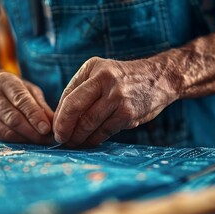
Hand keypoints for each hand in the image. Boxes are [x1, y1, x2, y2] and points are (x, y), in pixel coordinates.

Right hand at [0, 72, 53, 143]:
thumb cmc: (17, 90)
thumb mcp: (31, 91)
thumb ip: (41, 106)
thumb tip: (53, 123)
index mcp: (4, 81)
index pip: (20, 100)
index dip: (34, 116)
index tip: (47, 128)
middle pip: (12, 117)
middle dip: (31, 130)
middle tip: (46, 138)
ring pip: (6, 130)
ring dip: (26, 138)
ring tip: (41, 141)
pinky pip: (2, 137)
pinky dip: (17, 141)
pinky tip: (29, 142)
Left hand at [53, 57, 179, 147]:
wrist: (159, 79)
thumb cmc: (123, 79)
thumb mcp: (100, 72)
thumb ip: (80, 89)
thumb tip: (60, 116)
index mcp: (93, 69)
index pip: (69, 97)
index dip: (60, 117)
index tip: (55, 129)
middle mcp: (104, 80)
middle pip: (75, 111)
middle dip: (64, 129)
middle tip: (61, 139)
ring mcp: (117, 97)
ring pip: (89, 124)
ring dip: (78, 137)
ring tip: (73, 143)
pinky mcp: (128, 113)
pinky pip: (104, 131)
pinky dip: (94, 139)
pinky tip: (89, 142)